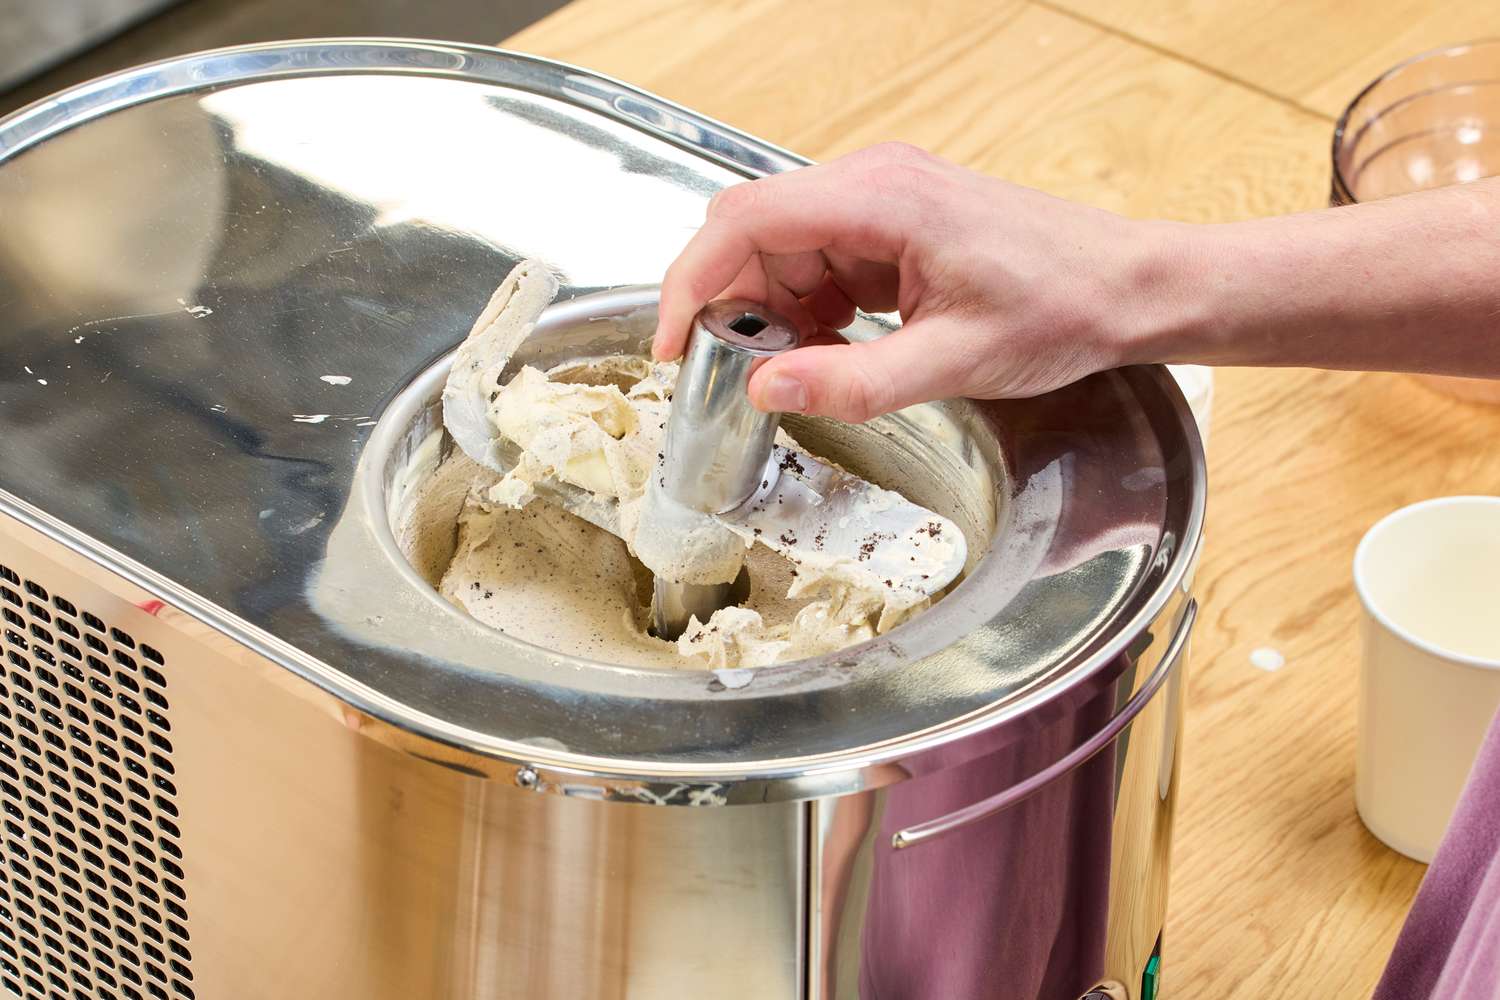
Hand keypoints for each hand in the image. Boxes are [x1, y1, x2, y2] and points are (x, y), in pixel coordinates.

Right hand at [653, 142, 1175, 421]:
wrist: (1125, 287)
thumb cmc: (1060, 307)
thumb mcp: (951, 362)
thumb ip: (852, 381)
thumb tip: (765, 388)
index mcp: (880, 199)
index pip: (745, 222)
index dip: (691, 281)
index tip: (670, 341)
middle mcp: (872, 184)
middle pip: (752, 232)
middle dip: (731, 303)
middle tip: (737, 370)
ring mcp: (881, 201)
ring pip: (782, 249)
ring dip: (773, 310)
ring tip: (802, 366)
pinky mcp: (892, 226)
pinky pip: (821, 260)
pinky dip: (809, 308)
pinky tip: (833, 346)